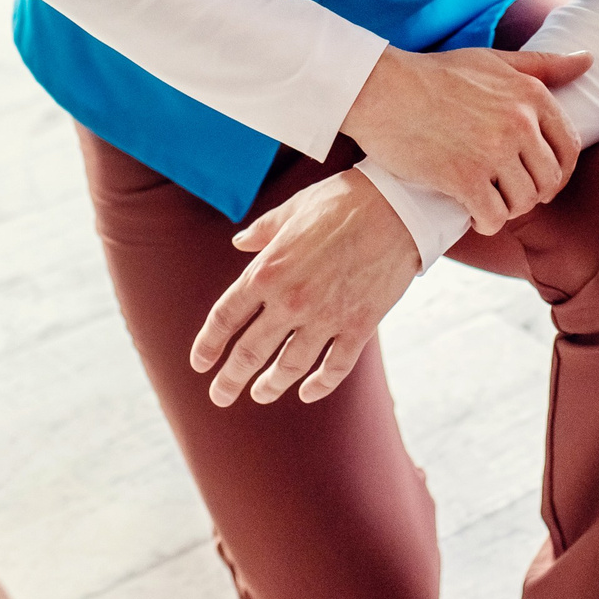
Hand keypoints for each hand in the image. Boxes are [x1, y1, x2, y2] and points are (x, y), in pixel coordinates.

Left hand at [192, 171, 421, 406]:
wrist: (398, 206)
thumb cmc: (343, 201)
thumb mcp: (292, 209)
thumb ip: (262, 232)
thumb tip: (239, 243)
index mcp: (266, 270)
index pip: (225, 318)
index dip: (207, 345)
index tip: (199, 363)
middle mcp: (290, 300)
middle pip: (250, 352)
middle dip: (230, 379)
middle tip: (220, 396)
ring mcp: (325, 317)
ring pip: (289, 366)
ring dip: (270, 385)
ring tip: (260, 394)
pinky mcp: (359, 325)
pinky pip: (334, 367)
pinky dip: (319, 385)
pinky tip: (308, 392)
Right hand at [342, 46, 590, 235]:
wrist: (382, 90)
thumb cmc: (437, 75)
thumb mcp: (494, 61)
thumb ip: (544, 65)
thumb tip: (589, 60)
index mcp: (531, 95)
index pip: (569, 147)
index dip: (558, 170)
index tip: (540, 177)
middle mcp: (518, 124)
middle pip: (549, 180)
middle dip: (532, 193)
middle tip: (508, 192)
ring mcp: (492, 152)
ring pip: (523, 202)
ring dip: (508, 208)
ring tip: (488, 200)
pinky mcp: (464, 178)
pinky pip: (494, 218)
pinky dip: (486, 223)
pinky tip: (473, 214)